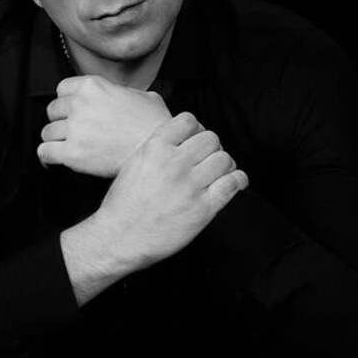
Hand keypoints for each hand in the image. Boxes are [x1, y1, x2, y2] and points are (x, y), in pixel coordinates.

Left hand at [38, 74, 179, 177]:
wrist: (162, 149)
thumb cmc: (156, 125)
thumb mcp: (143, 96)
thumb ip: (123, 94)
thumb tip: (122, 97)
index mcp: (93, 86)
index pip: (62, 89)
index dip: (66, 102)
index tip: (70, 111)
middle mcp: (80, 104)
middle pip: (52, 111)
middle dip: (60, 121)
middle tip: (71, 131)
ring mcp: (75, 129)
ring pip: (47, 132)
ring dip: (55, 140)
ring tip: (64, 147)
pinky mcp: (73, 154)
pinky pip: (45, 152)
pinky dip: (46, 157)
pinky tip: (52, 161)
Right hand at [94, 112, 248, 270]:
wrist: (119, 237)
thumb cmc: (123, 202)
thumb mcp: (134, 162)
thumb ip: (158, 146)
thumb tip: (183, 138)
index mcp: (155, 147)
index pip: (189, 120)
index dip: (195, 129)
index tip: (195, 140)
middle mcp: (174, 163)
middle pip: (211, 138)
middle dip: (211, 148)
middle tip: (208, 159)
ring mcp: (190, 186)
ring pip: (224, 159)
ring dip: (224, 164)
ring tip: (220, 173)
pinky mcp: (203, 208)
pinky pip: (232, 184)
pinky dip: (237, 180)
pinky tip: (234, 183)